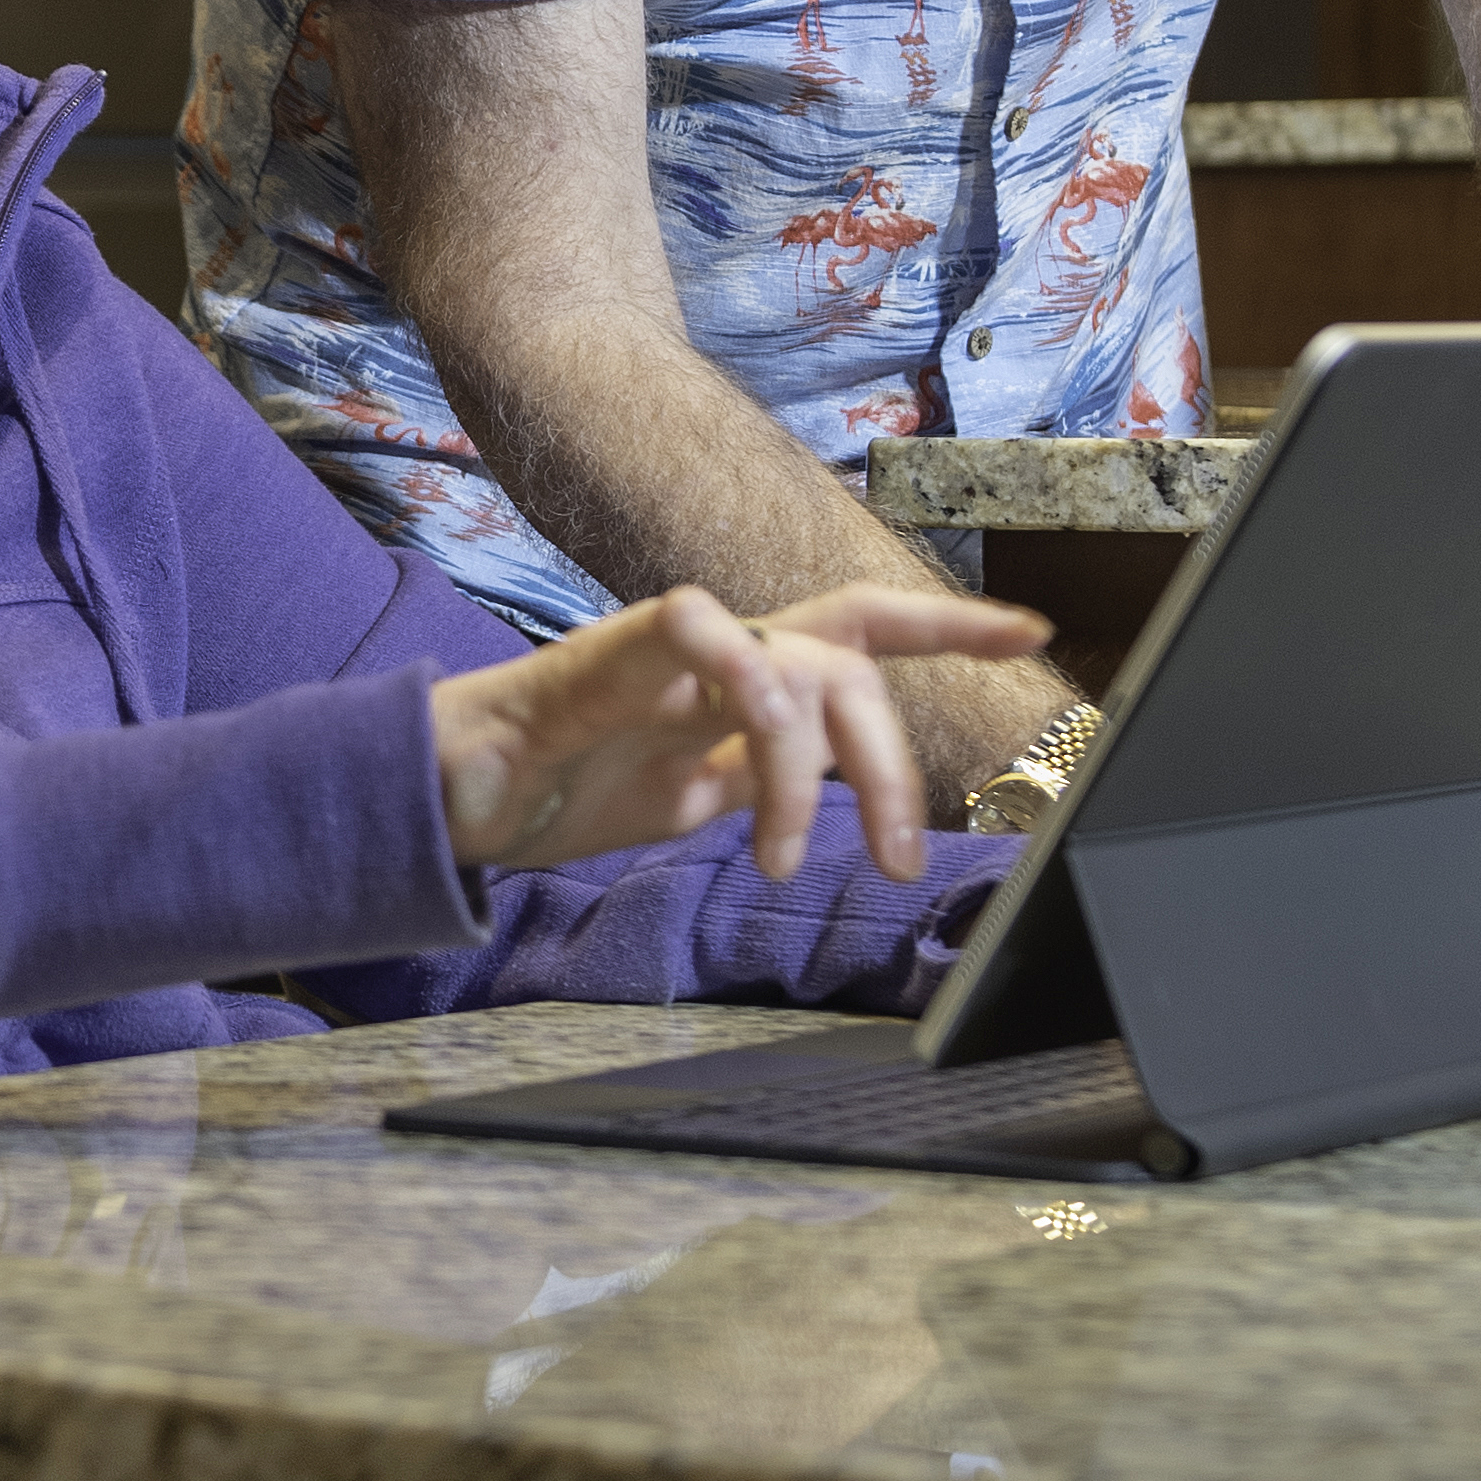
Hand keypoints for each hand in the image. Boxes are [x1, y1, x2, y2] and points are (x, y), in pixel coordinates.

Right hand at [427, 584, 1054, 884]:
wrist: (450, 798)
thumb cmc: (557, 792)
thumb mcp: (688, 800)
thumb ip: (755, 780)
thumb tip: (821, 790)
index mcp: (744, 681)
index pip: (864, 631)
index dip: (947, 624)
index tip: (1030, 626)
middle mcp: (723, 649)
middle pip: (851, 658)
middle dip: (893, 759)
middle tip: (899, 854)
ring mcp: (676, 644)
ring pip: (798, 659)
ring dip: (816, 767)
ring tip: (785, 857)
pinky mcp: (621, 648)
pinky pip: (713, 636)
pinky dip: (750, 695)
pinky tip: (745, 772)